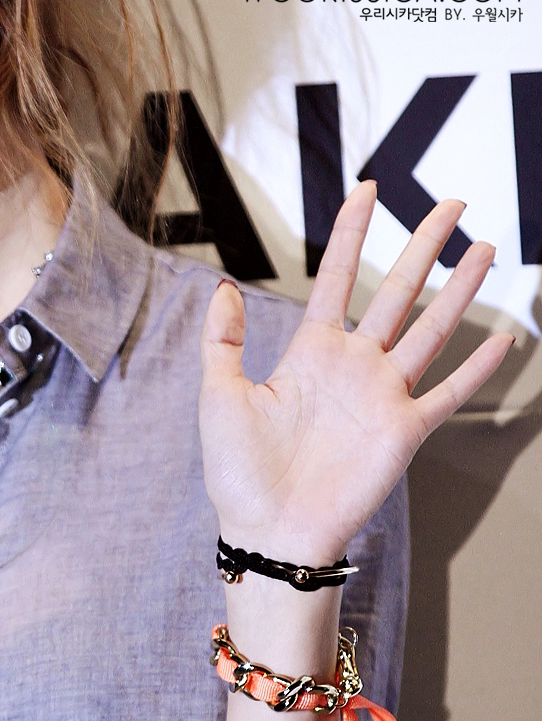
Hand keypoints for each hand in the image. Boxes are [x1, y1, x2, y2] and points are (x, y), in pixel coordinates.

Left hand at [198, 182, 512, 565]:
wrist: (268, 531)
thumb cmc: (239, 473)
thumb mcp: (218, 394)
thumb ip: (222, 340)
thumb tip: (223, 288)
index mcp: (310, 353)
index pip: (338, 277)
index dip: (352, 233)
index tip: (368, 189)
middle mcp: (354, 366)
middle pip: (398, 290)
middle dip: (424, 245)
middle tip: (451, 204)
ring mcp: (383, 396)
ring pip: (431, 328)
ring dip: (460, 289)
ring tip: (484, 249)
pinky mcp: (405, 431)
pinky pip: (448, 392)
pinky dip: (477, 367)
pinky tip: (502, 339)